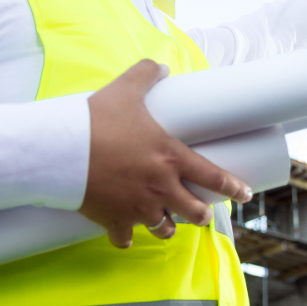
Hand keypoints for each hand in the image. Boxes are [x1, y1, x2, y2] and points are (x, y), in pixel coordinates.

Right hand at [80, 60, 252, 248]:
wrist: (62, 150)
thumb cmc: (97, 120)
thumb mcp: (125, 89)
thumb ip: (145, 75)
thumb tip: (160, 67)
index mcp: (171, 158)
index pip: (214, 177)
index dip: (233, 187)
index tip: (244, 193)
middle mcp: (161, 188)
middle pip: (194, 212)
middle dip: (200, 214)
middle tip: (200, 211)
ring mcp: (138, 208)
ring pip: (164, 229)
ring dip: (166, 226)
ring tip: (164, 222)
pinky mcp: (114, 221)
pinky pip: (125, 238)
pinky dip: (126, 236)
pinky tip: (125, 233)